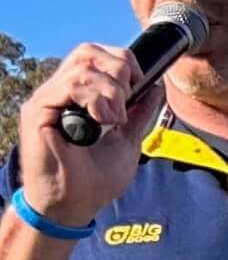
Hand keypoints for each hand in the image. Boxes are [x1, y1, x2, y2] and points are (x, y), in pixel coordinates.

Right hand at [14, 41, 164, 230]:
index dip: (123, 61)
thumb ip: (141, 114)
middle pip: (88, 52)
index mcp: (79, 96)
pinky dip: (94, 98)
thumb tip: (157, 87)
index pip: (96, 55)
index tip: (140, 84)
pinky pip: (69, 86)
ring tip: (115, 119)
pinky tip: (104, 120)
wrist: (73, 206)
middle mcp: (60, 93)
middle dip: (119, 69)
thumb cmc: (93, 181)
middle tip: (128, 100)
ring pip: (83, 67)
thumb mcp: (128, 141)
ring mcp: (48, 101)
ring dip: (111, 91)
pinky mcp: (38, 112)